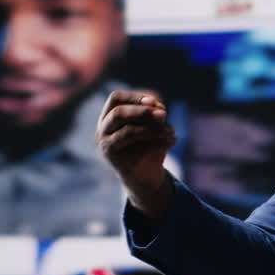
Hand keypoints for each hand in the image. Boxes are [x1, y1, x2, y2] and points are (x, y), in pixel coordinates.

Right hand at [96, 90, 176, 218]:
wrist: (147, 177)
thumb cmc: (150, 146)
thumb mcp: (154, 126)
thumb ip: (154, 114)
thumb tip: (158, 107)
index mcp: (110, 116)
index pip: (116, 98)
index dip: (135, 97)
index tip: (156, 101)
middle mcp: (102, 128)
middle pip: (118, 112)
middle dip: (143, 111)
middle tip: (164, 114)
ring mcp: (105, 143)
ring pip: (128, 130)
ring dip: (154, 129)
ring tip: (171, 131)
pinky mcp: (113, 157)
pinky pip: (134, 146)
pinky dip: (156, 141)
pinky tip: (172, 141)